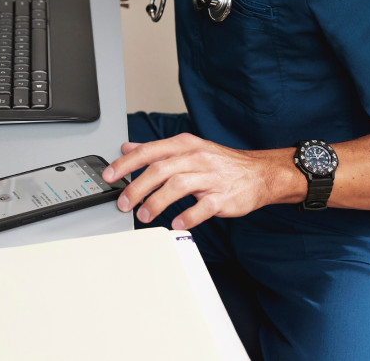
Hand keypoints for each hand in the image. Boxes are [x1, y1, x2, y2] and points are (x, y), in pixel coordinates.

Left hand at [101, 133, 301, 229]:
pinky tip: (176, 224)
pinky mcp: (223, 197)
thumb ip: (157, 149)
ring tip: (144, 215)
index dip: (127, 163)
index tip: (110, 176)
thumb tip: (128, 147)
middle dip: (137, 187)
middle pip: (160, 169)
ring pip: (178, 186)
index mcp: (186, 145)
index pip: (150, 151)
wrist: (259, 174)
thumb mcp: (189, 148)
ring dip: (157, 202)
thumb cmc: (220, 163)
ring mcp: (211, 177)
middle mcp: (197, 158)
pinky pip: (203, 207)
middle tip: (123, 203)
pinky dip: (187, 216)